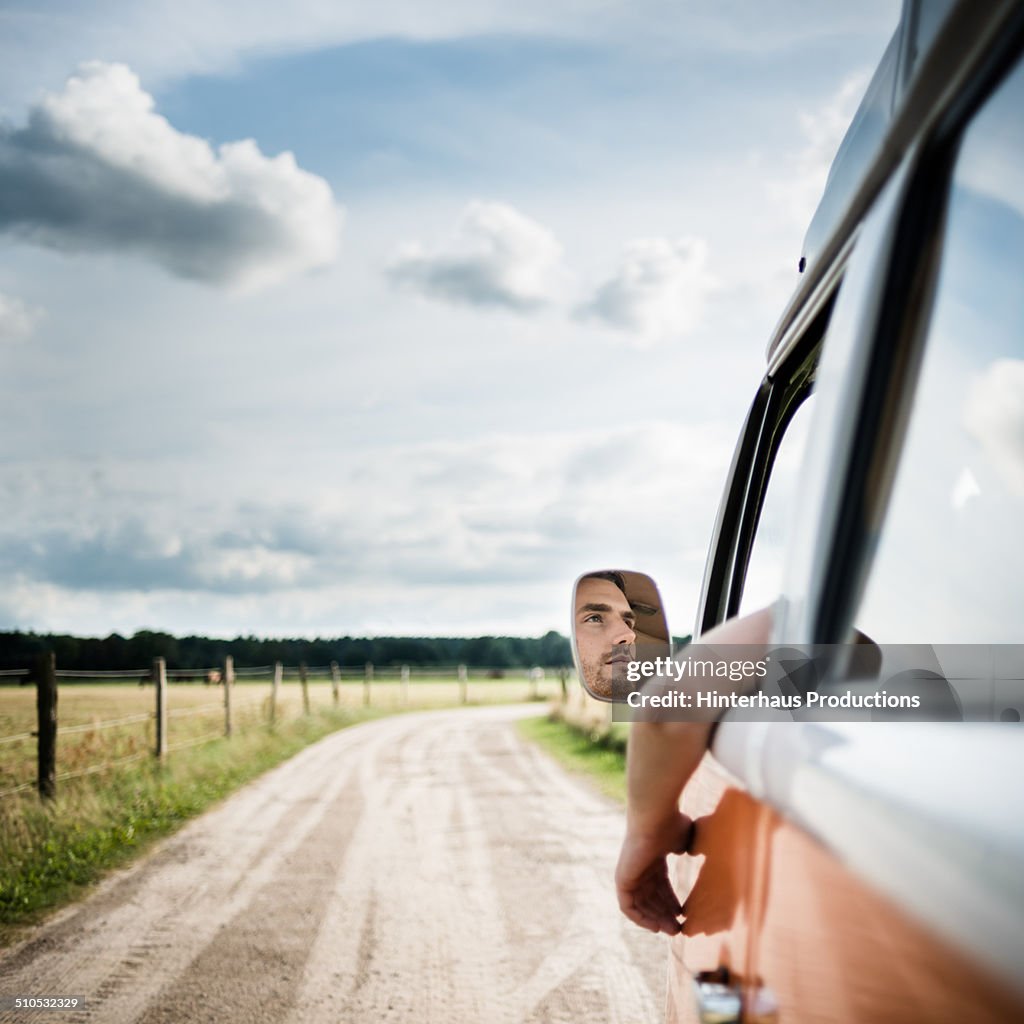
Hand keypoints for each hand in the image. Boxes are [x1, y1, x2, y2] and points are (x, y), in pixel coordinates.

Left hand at [614, 812, 691, 934]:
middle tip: (679, 929)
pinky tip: (656, 927)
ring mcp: (630, 873)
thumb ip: (686, 848)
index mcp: (652, 858)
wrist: (655, 816)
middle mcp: (640, 867)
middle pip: (651, 898)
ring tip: (673, 930)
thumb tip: (688, 853)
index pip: (660, 885)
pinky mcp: (622, 879)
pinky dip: (640, 919)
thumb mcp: (683, 838)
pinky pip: (627, 906)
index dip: (671, 901)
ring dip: (656, 919)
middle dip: (665, 914)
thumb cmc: (671, 824)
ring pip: (641, 905)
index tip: (684, 914)